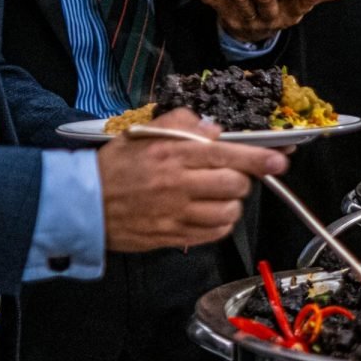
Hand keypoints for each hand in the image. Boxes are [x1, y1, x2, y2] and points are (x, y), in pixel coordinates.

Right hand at [97, 109, 287, 251]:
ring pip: (229, 211)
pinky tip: (209, 213)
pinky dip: (220, 224)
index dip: (260, 158)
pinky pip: (214, 233)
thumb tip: (214, 129)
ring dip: (231, 203)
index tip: (280, 160)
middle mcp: (178, 184)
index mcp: (172, 153)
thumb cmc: (114, 167)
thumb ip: (181, 124)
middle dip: (242, 179)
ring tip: (217, 196)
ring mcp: (176, 213)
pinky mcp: (173, 236)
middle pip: (236, 185)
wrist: (81, 204)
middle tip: (230, 175)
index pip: (228, 154)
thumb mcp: (143, 134)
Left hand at [193, 0, 360, 42]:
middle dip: (266, 1)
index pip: (301, 6)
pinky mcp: (227, 15)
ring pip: (243, 9)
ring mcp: (247, 18)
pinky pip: (216, 6)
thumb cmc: (281, 9)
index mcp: (290, 13)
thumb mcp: (303, 2)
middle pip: (269, 9)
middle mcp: (270, 18)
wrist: (251, 32)